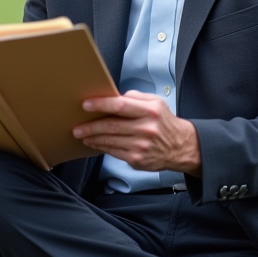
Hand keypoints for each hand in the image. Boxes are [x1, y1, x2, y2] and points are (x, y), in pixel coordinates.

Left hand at [73, 91, 200, 174]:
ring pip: (110, 141)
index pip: (121, 106)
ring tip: (81, 134)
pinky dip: (101, 147)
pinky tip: (94, 143)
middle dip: (91, 126)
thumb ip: (135, 98)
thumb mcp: (156, 103)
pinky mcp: (137, 160)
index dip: (102, 104)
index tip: (86, 104)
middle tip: (77, 126)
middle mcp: (146, 129)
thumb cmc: (164, 122)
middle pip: (112, 126)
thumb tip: (114, 97)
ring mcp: (141, 146)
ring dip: (93, 138)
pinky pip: (114, 152)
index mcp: (150, 111)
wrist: (181, 147)